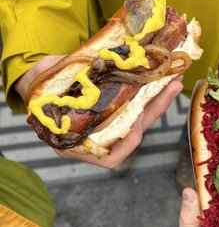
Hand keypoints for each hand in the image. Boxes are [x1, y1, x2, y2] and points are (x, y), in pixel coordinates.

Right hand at [15, 55, 183, 168]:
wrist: (38, 81)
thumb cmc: (38, 86)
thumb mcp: (41, 86)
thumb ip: (58, 85)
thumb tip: (84, 69)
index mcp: (76, 143)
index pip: (109, 157)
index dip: (125, 144)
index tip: (136, 125)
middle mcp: (96, 138)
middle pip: (131, 133)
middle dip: (153, 112)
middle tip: (171, 89)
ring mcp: (106, 125)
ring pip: (137, 121)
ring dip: (157, 103)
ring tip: (172, 82)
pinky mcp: (113, 111)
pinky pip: (134, 109)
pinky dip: (148, 97)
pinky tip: (159, 82)